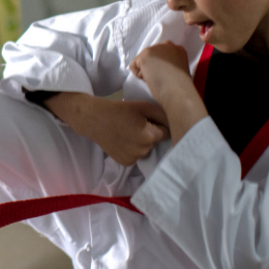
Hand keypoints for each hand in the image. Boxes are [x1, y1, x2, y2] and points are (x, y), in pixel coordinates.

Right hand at [44, 93, 169, 165]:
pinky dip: (133, 149)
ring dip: (142, 142)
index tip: (148, 119)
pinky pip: (136, 156)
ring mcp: (133, 158)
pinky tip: (124, 140)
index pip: (166, 132)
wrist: (94, 119)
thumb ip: (162, 113)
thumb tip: (174, 121)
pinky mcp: (125, 162)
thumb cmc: (119, 110)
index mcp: (149, 136)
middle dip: (151, 134)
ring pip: (146, 150)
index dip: (158, 124)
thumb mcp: (142, 106)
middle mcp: (143, 151)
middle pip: (156, 142)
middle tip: (136, 124)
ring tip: (128, 131)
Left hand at [129, 42, 192, 98]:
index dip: (161, 67)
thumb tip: (156, 67)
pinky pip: (133, 65)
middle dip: (152, 66)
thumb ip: (169, 64)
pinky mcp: (145, 55)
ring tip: (157, 80)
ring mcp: (156, 48)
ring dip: (146, 71)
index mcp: (178, 50)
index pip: (162, 55)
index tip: (165, 76)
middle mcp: (168, 45)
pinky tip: (150, 80)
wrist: (180, 91)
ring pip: (142, 60)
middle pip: (151, 55)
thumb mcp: (178, 70)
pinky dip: (138, 75)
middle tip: (160, 79)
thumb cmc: (181, 87)